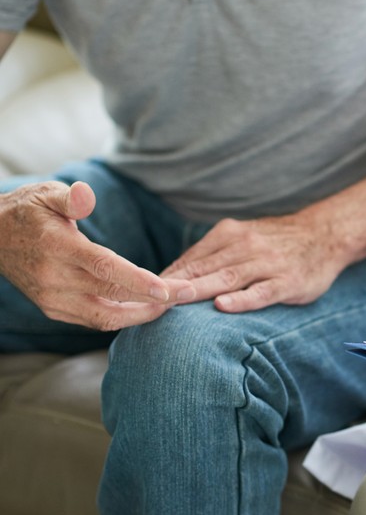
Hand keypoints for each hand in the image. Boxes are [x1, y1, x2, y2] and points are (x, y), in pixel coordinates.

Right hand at [0, 181, 194, 330]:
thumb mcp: (45, 194)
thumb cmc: (27, 212)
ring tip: (171, 305)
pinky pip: (94, 320)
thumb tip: (87, 196)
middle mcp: (54, 279)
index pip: (105, 268)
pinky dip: (123, 317)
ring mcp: (53, 299)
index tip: (170, 289)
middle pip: (113, 295)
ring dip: (141, 314)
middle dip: (154, 299)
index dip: (139, 281)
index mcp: (58, 248)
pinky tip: (145, 308)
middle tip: (188, 294)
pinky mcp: (54, 310)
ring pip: (106, 317)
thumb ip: (70, 196)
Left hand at [161, 210, 341, 311]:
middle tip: (145, 300)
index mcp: (230, 234)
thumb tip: (174, 276)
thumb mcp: (244, 238)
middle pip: (203, 268)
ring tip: (175, 302)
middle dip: (173, 285)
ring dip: (199, 290)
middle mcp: (245, 246)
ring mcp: (267, 264)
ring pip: (227, 278)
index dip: (166, 277)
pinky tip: (223, 306)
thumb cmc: (279, 243)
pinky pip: (261, 292)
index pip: (191, 258)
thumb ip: (214, 254)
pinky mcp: (287, 282)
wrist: (326, 234)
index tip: (140, 293)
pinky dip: (242, 299)